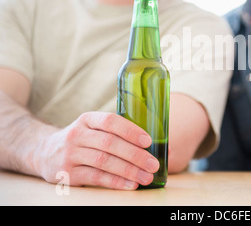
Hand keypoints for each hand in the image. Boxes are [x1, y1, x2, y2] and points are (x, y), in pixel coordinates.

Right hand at [34, 112, 159, 189]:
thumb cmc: (81, 139)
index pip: (110, 121)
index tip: (148, 141)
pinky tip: (130, 184)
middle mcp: (77, 134)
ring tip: (146, 177)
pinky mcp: (67, 173)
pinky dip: (115, 181)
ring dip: (128, 170)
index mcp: (87, 119)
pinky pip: (95, 177)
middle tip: (153, 164)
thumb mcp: (92, 128)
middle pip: (109, 143)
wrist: (43, 151)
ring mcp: (70, 154)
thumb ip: (115, 132)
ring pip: (104, 161)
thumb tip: (152, 144)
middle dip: (135, 155)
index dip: (130, 130)